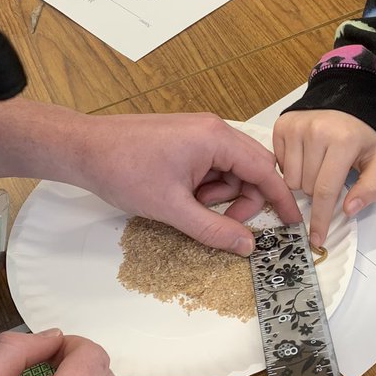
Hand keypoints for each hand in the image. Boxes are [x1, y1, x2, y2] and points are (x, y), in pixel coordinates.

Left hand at [78, 112, 300, 254]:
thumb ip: (213, 230)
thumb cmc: (124, 170)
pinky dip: (205, 187)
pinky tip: (182, 197)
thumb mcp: (172, 209)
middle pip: (251, 169)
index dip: (281, 199)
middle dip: (243, 200)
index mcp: (216, 138)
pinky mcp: (186, 139)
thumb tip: (246, 246)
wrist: (83, 149)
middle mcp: (213, 129)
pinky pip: (212, 165)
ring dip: (220, 195)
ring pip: (231, 170)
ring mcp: (199, 132)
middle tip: (223, 224)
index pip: (265, 170)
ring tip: (189, 206)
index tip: (292, 223)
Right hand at [273, 111, 375, 244]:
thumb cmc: (363, 136)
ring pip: (290, 179)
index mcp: (343, 141)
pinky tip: (305, 156)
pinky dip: (291, 167)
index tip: (316, 239)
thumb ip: (371, 188)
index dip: (320, 219)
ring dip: (303, 181)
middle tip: (330, 176)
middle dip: (317, 192)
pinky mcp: (283, 125)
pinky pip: (279, 164)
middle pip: (306, 187)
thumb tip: (348, 210)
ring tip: (318, 165)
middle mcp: (316, 131)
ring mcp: (296, 126)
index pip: (325, 191)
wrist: (350, 102)